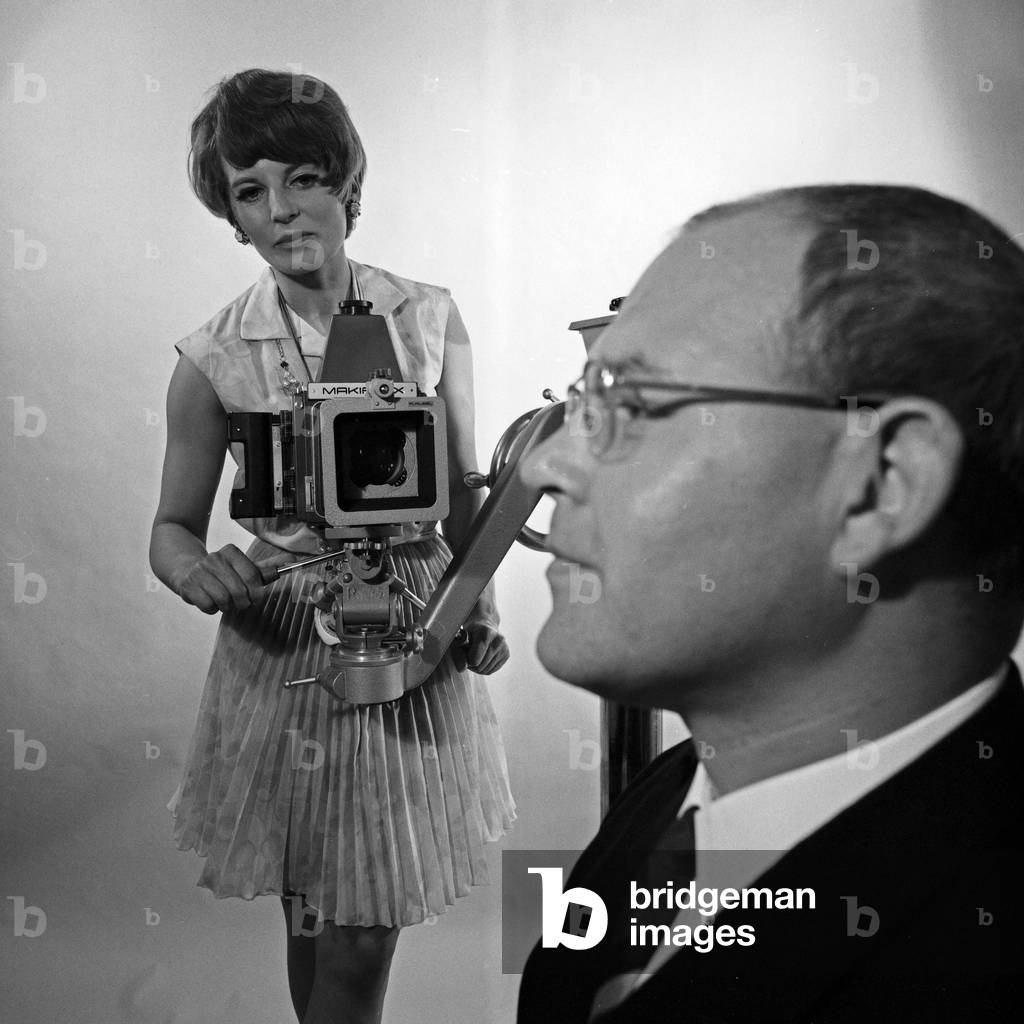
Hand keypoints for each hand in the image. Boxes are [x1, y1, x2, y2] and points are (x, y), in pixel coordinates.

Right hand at [174, 544, 293, 614]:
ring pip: (224, 600)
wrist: (187, 570)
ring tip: (225, 601)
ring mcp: (199, 572)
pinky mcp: (188, 586)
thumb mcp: (244, 568)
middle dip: (242, 603)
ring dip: (227, 607)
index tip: (256, 598)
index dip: (257, 592)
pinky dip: (212, 609)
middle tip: (240, 602)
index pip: (252, 576)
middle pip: (239, 591)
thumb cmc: (223, 572)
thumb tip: (292, 560)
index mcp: (231, 552)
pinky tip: (210, 601)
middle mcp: (214, 559)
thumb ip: (267, 567)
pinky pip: (208, 606)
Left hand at [453, 619, 509, 674]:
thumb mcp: (460, 639)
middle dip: (471, 664)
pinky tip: (482, 659)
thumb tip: (461, 669)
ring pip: (485, 671)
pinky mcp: (506, 654)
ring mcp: (504, 647)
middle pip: (480, 666)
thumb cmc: (470, 632)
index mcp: (486, 632)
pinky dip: (483, 668)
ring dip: (477, 668)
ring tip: (475, 656)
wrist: (484, 625)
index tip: (465, 652)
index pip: (475, 659)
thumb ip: (458, 653)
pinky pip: (491, 671)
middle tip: (468, 654)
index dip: (467, 659)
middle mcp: (498, 640)